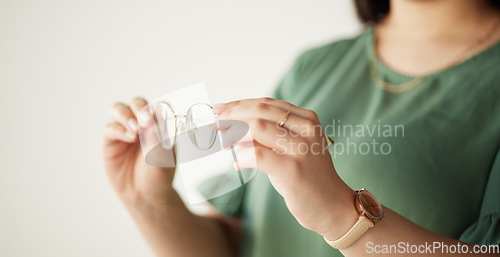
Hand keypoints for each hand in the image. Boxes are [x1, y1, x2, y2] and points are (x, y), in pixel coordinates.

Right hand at [102, 97, 177, 207]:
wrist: (145, 195)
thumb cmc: (158, 175)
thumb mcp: (163, 158)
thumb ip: (157, 139)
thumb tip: (152, 120)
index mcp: (160, 125)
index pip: (158, 106)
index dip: (156, 108)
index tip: (157, 116)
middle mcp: (142, 124)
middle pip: (137, 103)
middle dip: (139, 108)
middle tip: (145, 122)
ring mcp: (125, 130)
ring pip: (119, 109)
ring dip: (126, 116)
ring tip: (135, 132)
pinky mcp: (111, 140)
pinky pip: (110, 127)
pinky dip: (118, 129)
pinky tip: (128, 138)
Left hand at [214, 97, 355, 239]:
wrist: (333, 207)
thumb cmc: (306, 178)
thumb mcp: (289, 150)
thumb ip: (266, 137)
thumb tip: (232, 128)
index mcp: (306, 119)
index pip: (265, 103)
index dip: (238, 105)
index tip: (218, 110)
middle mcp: (306, 129)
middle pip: (259, 110)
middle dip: (230, 115)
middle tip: (211, 122)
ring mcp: (302, 149)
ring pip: (257, 128)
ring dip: (232, 133)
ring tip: (223, 143)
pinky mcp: (293, 170)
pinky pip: (257, 155)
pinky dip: (241, 157)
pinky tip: (237, 164)